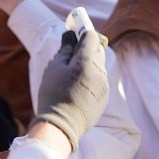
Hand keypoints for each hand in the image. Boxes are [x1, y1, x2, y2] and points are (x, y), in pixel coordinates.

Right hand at [30, 29, 108, 151]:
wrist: (61, 126)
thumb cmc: (53, 94)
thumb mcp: (54, 67)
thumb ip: (66, 48)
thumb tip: (71, 33)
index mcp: (87, 61)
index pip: (91, 36)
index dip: (82, 31)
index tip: (74, 32)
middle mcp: (100, 71)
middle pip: (97, 49)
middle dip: (87, 47)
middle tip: (72, 52)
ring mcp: (104, 84)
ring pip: (99, 65)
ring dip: (89, 63)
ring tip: (72, 73)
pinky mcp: (105, 96)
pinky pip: (100, 79)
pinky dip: (91, 77)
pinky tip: (77, 86)